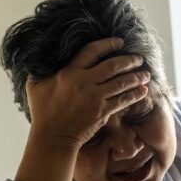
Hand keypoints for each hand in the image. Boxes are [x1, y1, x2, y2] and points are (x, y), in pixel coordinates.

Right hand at [24, 37, 150, 150]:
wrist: (52, 138)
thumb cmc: (42, 112)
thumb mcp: (35, 86)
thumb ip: (39, 70)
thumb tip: (38, 57)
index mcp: (68, 72)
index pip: (91, 51)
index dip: (108, 44)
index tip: (119, 42)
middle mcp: (84, 81)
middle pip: (113, 65)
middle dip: (129, 60)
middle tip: (138, 58)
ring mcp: (94, 97)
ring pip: (121, 82)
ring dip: (136, 77)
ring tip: (145, 73)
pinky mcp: (102, 112)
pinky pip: (123, 100)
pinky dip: (135, 95)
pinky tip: (143, 91)